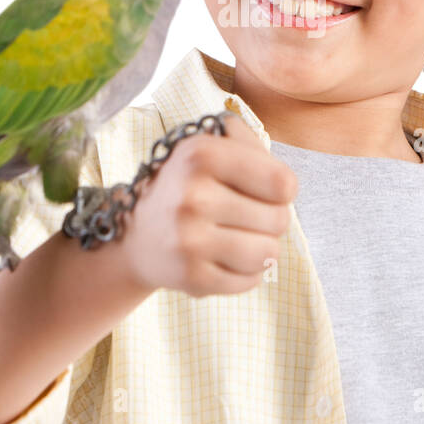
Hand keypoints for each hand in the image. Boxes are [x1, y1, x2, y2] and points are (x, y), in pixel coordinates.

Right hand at [121, 114, 296, 297]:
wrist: (138, 235)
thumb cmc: (189, 185)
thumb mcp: (211, 145)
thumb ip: (251, 143)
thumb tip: (284, 183)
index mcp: (201, 155)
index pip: (282, 183)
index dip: (282, 188)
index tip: (264, 189)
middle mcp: (191, 197)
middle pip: (279, 219)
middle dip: (271, 218)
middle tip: (246, 214)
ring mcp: (189, 241)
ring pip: (269, 253)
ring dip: (262, 247)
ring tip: (240, 236)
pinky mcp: (191, 278)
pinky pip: (251, 281)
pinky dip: (247, 272)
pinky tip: (226, 257)